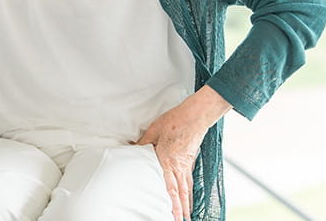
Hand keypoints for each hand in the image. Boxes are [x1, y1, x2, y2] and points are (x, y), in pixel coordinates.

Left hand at [136, 86, 231, 220]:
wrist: (194, 116)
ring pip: (186, 189)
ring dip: (187, 204)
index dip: (171, 204)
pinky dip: (190, 192)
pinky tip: (189, 197)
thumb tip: (131, 149)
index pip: (169, 188)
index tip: (172, 216)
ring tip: (187, 217)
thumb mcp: (153, 131)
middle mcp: (178, 167)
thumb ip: (143, 143)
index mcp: (167, 161)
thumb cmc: (174, 122)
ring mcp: (186, 165)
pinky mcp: (189, 161)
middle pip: (180, 194)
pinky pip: (189, 181)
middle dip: (181, 210)